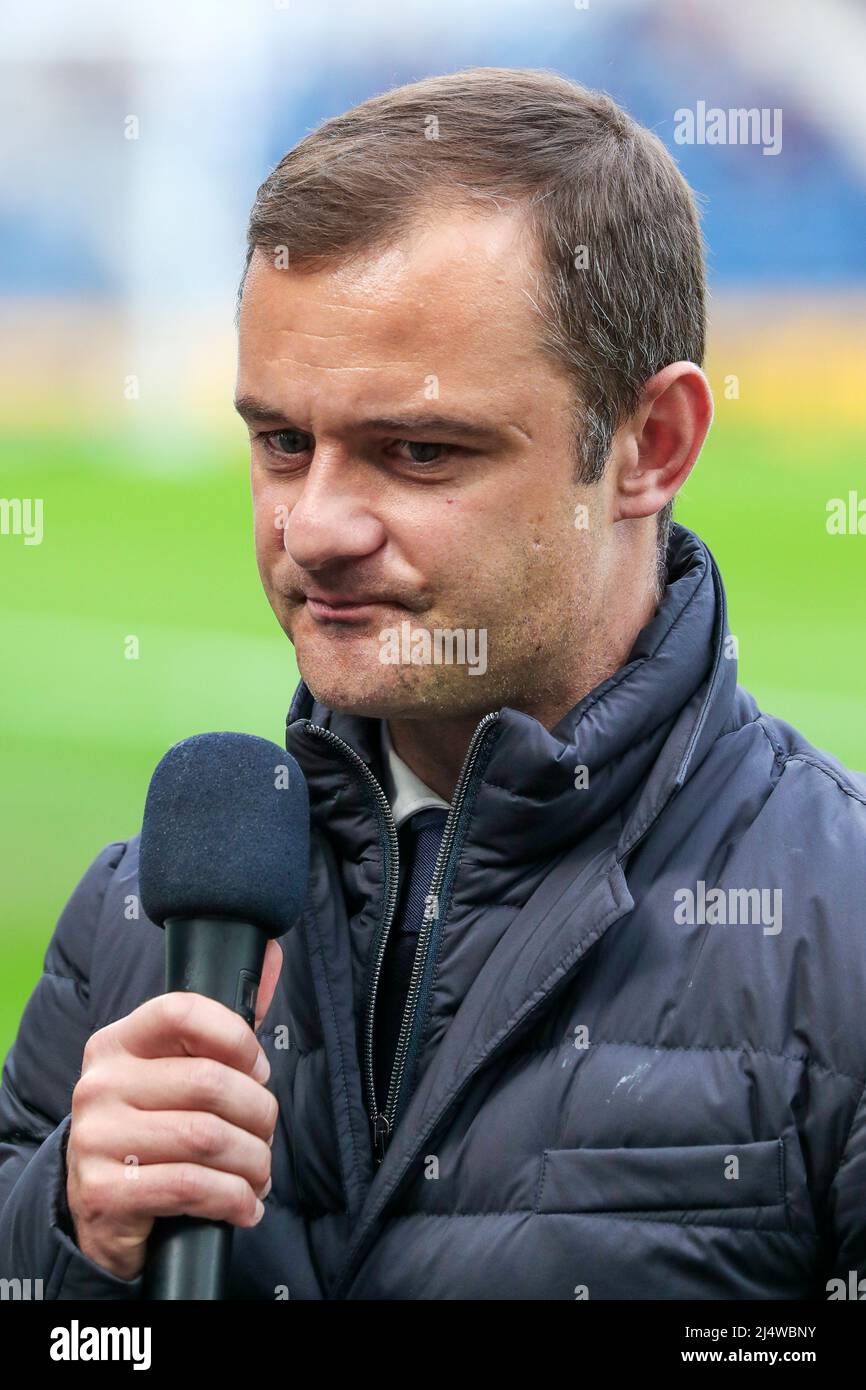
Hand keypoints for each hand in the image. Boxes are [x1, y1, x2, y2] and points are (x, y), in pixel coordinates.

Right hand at [65, 938, 282, 1279]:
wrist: (102, 1207)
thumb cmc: (154, 1127)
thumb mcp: (179, 1071)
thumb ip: (224, 1023)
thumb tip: (269, 955)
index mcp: (117, 1042)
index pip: (181, 1011)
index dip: (236, 1037)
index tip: (258, 1068)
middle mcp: (100, 1084)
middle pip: (209, 1083)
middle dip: (259, 1113)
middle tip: (266, 1134)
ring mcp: (96, 1138)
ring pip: (207, 1138)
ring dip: (252, 1161)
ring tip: (259, 1173)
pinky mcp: (103, 1192)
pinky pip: (191, 1187)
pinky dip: (233, 1198)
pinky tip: (245, 1204)